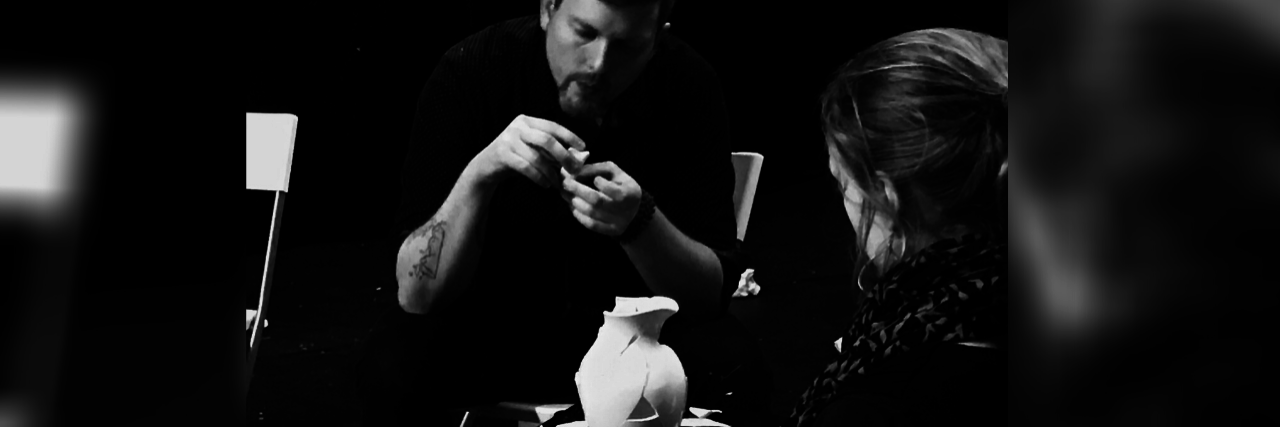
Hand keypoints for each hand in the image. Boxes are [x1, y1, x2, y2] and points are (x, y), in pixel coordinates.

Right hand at [464, 115, 589, 188]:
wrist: (486, 167)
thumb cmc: (516, 158)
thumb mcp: (533, 149)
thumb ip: (552, 150)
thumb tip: (579, 156)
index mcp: (527, 121)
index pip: (553, 126)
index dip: (570, 136)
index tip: (584, 146)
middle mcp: (517, 127)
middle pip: (547, 140)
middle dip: (563, 156)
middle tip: (574, 169)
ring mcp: (508, 139)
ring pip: (537, 157)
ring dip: (551, 172)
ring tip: (557, 182)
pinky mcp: (502, 154)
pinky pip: (526, 167)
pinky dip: (539, 177)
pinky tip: (546, 184)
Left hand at [560, 161, 642, 236]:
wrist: (634, 211)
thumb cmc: (620, 185)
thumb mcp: (614, 172)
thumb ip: (595, 168)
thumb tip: (574, 169)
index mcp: (630, 193)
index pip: (614, 191)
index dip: (602, 185)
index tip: (594, 179)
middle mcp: (625, 210)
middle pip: (597, 201)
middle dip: (578, 190)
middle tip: (565, 182)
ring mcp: (618, 223)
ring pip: (591, 213)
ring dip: (575, 202)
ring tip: (566, 193)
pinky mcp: (611, 231)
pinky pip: (591, 225)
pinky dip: (579, 215)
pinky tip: (573, 206)